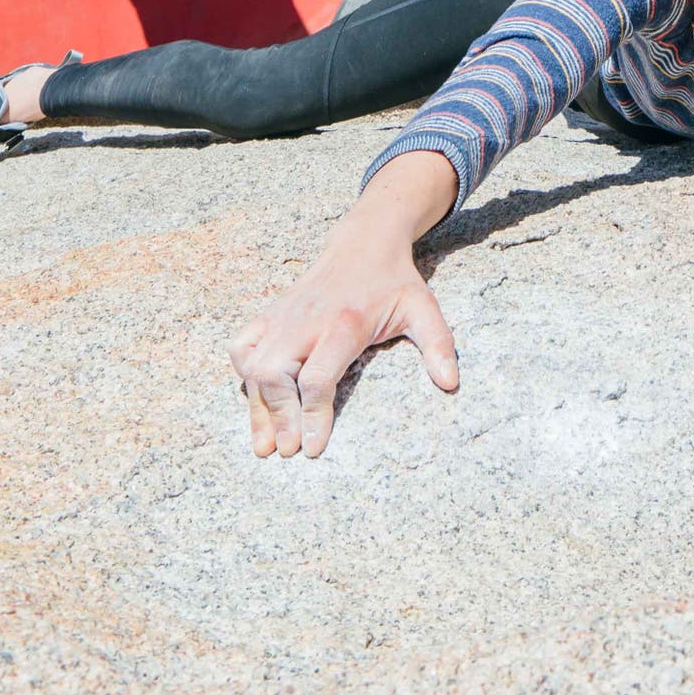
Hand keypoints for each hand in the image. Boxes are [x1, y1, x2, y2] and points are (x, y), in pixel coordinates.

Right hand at [231, 157, 460, 458]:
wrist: (364, 242)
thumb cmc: (394, 281)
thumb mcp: (424, 308)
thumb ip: (439, 345)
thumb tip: (450, 384)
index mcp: (345, 324)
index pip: (318, 377)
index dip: (313, 417)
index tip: (313, 449)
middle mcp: (307, 320)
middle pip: (276, 374)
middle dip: (279, 417)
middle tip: (286, 452)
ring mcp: (284, 316)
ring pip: (254, 365)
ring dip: (257, 406)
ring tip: (263, 444)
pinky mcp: (271, 313)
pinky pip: (243, 345)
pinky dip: (243, 373)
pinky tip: (253, 398)